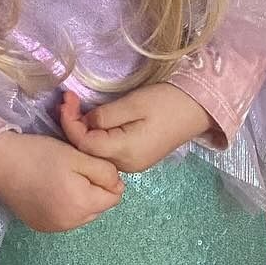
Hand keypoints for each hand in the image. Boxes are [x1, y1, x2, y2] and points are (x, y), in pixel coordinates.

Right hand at [0, 131, 123, 232]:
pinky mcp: (41, 226)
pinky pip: (65, 218)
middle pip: (99, 207)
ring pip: (83, 214)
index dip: (107, 178)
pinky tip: (51, 190)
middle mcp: (70, 223)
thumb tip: (118, 187)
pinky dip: (65, 206)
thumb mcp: (79, 156)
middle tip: (75, 169)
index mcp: (82, 205)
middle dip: (95, 189)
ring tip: (62, 179)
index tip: (90, 163)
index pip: (114, 196)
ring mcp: (54, 228)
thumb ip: (105, 172)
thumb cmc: (40, 154)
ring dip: (81, 199)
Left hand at [59, 83, 213, 173]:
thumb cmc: (168, 103)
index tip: (66, 99)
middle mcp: (126, 165)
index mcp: (125, 152)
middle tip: (68, 100)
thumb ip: (105, 116)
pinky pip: (109, 150)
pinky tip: (94, 121)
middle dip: (73, 126)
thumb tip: (84, 122)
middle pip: (88, 151)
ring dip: (84, 132)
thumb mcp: (134, 104)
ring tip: (76, 108)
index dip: (69, 122)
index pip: (84, 144)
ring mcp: (133, 164)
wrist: (200, 109)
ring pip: (97, 152)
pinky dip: (97, 136)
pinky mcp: (137, 157)